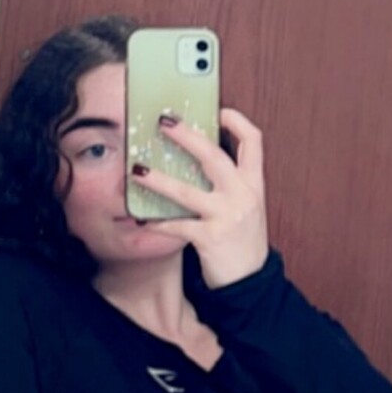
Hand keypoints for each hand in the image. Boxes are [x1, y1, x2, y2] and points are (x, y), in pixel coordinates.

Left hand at [132, 106, 268, 289]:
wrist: (251, 282)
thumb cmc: (244, 242)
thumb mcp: (247, 207)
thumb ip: (231, 184)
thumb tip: (198, 159)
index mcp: (254, 184)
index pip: (253, 141)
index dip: (236, 121)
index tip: (218, 110)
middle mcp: (243, 195)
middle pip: (214, 155)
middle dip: (187, 135)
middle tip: (164, 123)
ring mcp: (227, 216)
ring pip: (187, 190)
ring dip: (158, 179)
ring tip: (137, 170)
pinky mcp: (210, 237)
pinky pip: (177, 225)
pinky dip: (158, 222)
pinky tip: (142, 218)